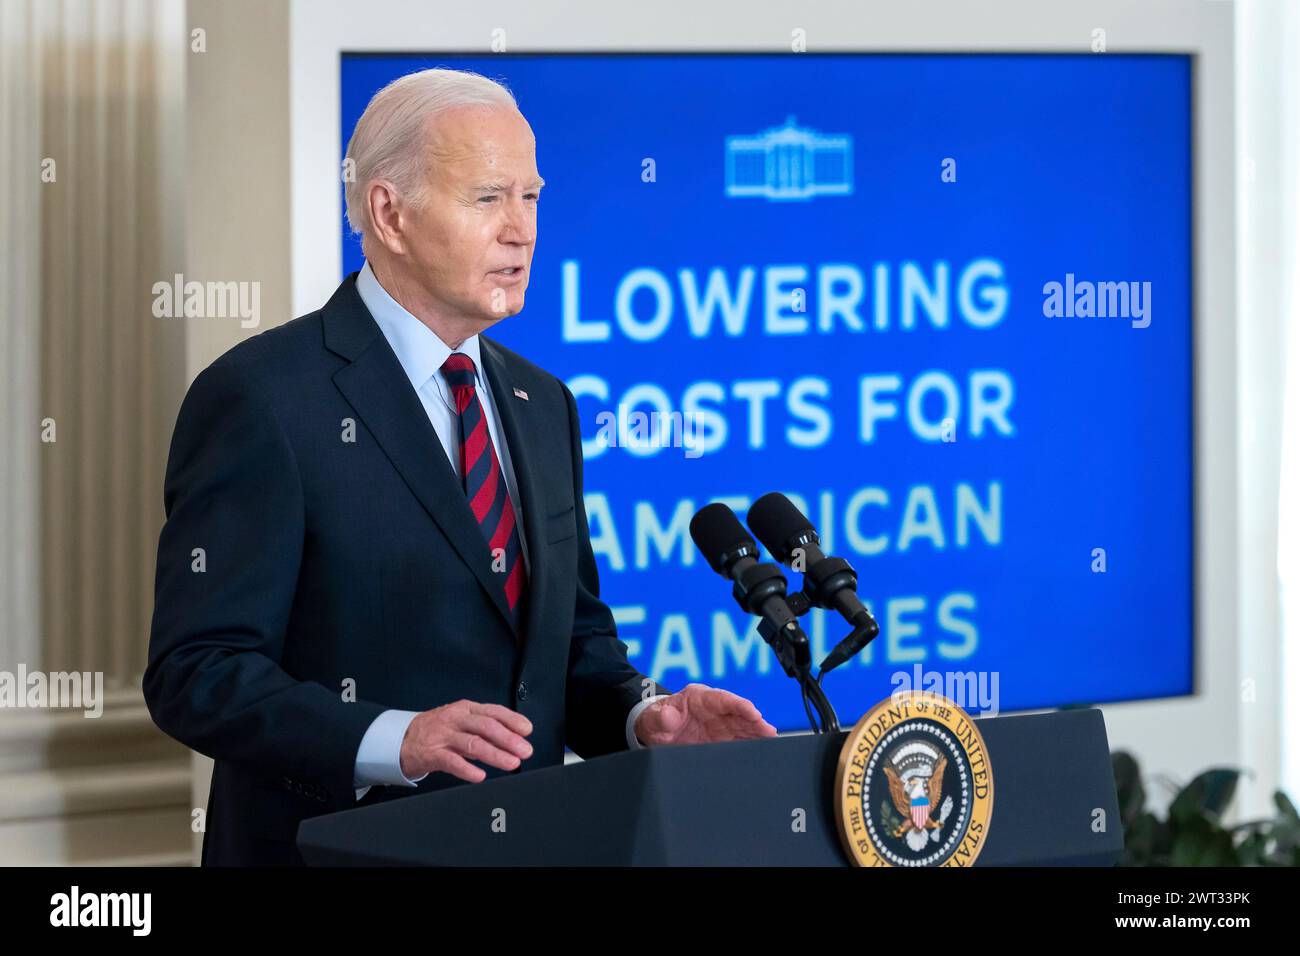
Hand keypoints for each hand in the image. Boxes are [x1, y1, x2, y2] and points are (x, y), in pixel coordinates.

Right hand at [399, 700, 533, 782]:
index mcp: (466, 709)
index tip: (527, 730)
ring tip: (511, 763)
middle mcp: (456, 719)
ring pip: (472, 743)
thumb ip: (485, 731)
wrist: (402, 739)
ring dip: (495, 754)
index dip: (512, 720)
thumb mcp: (462, 723)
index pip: (493, 711)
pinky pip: (452, 761)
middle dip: (508, 739)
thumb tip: (515, 739)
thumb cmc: (438, 730)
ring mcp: (443, 736)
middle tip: (524, 750)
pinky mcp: (431, 753)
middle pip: (485, 726)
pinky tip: (480, 775)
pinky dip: (467, 769)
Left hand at [633, 683, 777, 746]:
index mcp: (699, 697)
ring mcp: (720, 724)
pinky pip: (739, 740)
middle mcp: (714, 709)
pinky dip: (751, 744)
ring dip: (757, 733)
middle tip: (769, 732)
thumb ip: (662, 717)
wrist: (655, 730)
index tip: (753, 712)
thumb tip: (668, 716)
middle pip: (738, 713)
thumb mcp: (654, 718)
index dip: (739, 705)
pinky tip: (762, 751)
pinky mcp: (721, 738)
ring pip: (743, 726)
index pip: (723, 699)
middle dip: (754, 722)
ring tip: (772, 742)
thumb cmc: (655, 719)